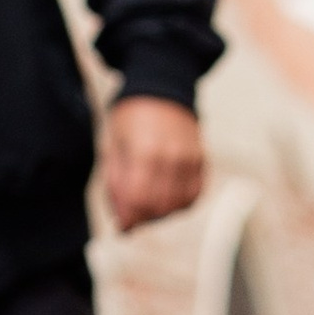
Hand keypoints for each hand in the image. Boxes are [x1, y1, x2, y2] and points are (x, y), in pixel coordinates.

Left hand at [101, 95, 205, 230]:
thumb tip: (124, 225)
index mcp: (144, 151)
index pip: (139, 200)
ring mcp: (189, 158)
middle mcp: (171, 156)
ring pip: (178, 205)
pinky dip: (180, 203)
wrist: (160, 89)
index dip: (129, 218)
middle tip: (133, 212)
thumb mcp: (112, 147)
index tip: (122, 223)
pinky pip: (194, 195)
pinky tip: (166, 196)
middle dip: (143, 218)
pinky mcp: (200, 159)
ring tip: (148, 202)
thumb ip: (115, 186)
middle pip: (159, 207)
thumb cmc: (130, 118)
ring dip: (161, 213)